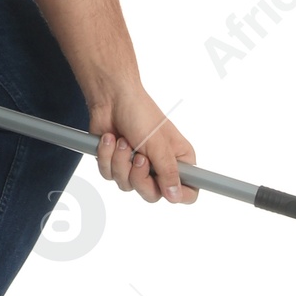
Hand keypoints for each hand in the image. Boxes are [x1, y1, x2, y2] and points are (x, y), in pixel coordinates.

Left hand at [89, 81, 197, 205]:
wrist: (111, 98)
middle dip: (139, 177)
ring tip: (123, 141)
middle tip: (139, 158)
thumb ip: (168, 172)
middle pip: (152, 194)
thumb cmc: (140, 113)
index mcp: (179, 160)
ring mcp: (136, 166)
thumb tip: (175, 197)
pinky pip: (109, 174)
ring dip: (120, 162)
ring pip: (127, 185)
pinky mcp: (116, 163)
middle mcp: (159, 167)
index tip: (166, 189)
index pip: (188, 191)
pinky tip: (110, 139)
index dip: (179, 195)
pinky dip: (107, 156)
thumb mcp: (158, 144)